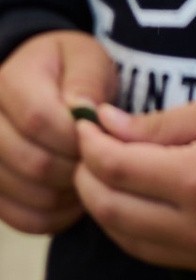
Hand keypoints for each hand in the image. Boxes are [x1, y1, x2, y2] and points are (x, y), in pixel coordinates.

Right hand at [0, 29, 114, 233]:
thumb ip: (87, 83)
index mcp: (9, 82)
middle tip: (102, 163)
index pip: (38, 119)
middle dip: (78, 167)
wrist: (51, 90)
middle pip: (32, 162)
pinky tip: (76, 199)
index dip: (76, 136)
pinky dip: (56, 217)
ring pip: (27, 194)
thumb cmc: (73, 74)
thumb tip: (83, 112)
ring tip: (93, 178)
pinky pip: (23, 218)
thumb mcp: (87, 62)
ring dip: (69, 194)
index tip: (100, 137)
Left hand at [71, 88, 195, 274]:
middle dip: (87, 177)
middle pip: (109, 209)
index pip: (115, 168)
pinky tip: (136, 203)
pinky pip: (155, 254)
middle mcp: (195, 226)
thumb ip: (157, 125)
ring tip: (107, 176)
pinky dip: (132, 230)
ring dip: (104, 207)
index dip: (91, 144)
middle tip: (90, 150)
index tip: (88, 124)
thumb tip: (104, 127)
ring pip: (125, 240)